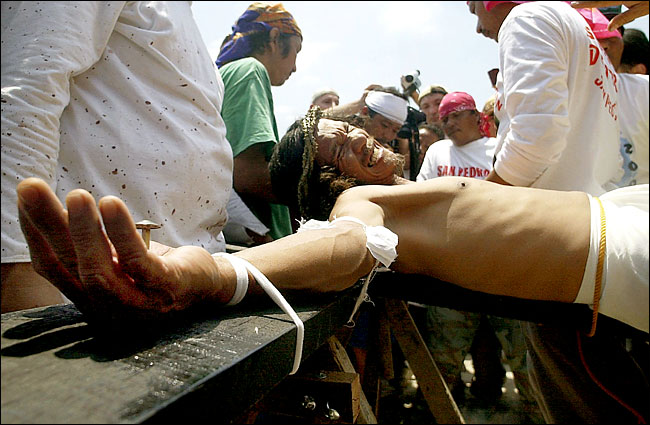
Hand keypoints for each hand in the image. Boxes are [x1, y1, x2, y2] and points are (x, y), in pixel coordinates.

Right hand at [16, 178, 232, 329]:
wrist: (207, 284)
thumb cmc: (155, 268)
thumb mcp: (116, 256)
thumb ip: (89, 242)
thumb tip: (53, 204)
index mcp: (91, 296)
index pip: (54, 267)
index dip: (35, 233)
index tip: (24, 198)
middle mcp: (108, 307)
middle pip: (71, 266)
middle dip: (49, 225)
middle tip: (31, 187)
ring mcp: (137, 303)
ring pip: (99, 271)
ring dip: (84, 231)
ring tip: (75, 197)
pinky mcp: (166, 289)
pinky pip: (139, 262)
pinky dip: (122, 234)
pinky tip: (111, 206)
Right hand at [571, 1, 648, 30]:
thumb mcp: (641, 10)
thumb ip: (624, 18)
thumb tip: (610, 27)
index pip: (599, 1)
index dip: (585, 4)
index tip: (573, 5)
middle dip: (586, 0)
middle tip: (573, 3)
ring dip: (594, 0)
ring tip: (581, 3)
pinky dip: (602, 0)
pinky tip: (596, 3)